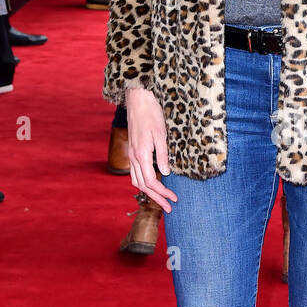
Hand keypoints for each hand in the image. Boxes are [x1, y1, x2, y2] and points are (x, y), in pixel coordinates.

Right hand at [126, 86, 173, 213]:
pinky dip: (144, 182)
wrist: (138, 99)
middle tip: (169, 208)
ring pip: (137, 181)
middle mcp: (134, 157)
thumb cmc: (152, 114)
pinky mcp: (133, 150)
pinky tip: (153, 183)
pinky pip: (135, 172)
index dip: (162, 193)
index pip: (151, 182)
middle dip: (156, 198)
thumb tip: (166, 173)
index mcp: (141, 155)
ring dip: (149, 192)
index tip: (174, 199)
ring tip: (162, 199)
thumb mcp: (161, 134)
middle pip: (143, 186)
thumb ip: (163, 155)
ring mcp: (131, 154)